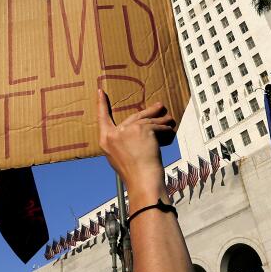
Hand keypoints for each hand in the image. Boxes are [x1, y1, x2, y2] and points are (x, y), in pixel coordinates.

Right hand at [96, 90, 174, 209]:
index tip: (100, 91)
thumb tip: (138, 128)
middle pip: (133, 117)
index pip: (102, 118)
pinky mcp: (141, 129)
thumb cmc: (134, 174)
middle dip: (149, 112)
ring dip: (160, 120)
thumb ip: (123, 142)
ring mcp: (127, 130)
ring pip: (146, 120)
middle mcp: (114, 133)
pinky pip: (155, 126)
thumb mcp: (119, 157)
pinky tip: (170, 129)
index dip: (101, 104)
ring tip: (169, 118)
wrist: (142, 180)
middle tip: (158, 106)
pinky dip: (164, 128)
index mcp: (105, 140)